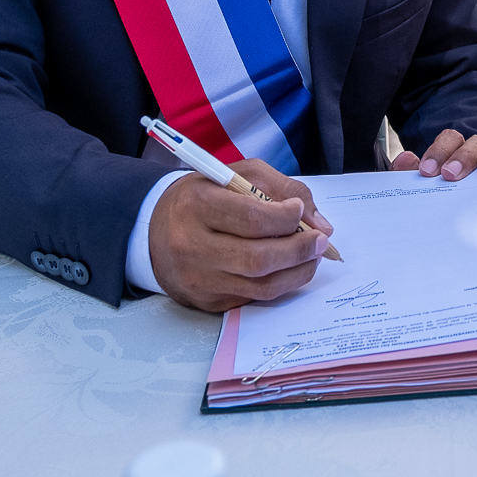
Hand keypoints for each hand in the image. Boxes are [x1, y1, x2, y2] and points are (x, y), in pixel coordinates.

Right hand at [148, 159, 333, 311]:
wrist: (155, 231)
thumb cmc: (204, 197)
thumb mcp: (237, 175)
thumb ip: (281, 188)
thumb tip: (319, 223)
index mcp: (196, 206)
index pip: (251, 218)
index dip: (285, 217)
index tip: (299, 210)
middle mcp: (192, 246)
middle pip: (258, 259)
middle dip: (299, 250)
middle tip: (321, 240)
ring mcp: (198, 280)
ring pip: (261, 286)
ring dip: (297, 271)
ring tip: (313, 255)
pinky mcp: (207, 301)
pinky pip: (254, 299)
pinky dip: (280, 284)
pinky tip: (289, 268)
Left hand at [389, 130, 476, 179]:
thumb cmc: (453, 195)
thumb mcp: (433, 185)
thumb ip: (414, 174)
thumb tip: (404, 160)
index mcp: (458, 150)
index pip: (449, 139)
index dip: (438, 152)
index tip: (428, 172)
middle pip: (475, 142)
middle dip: (463, 157)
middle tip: (451, 175)